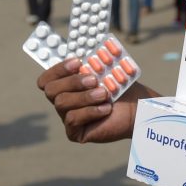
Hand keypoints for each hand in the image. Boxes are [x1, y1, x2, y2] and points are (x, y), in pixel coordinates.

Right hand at [36, 58, 156, 142]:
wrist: (138, 109)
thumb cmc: (121, 88)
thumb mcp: (106, 71)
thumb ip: (92, 62)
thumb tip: (84, 52)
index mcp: (67, 85)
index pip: (47, 78)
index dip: (58, 69)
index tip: (78, 62)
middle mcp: (64, 100)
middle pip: (51, 90)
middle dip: (72, 82)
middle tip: (94, 80)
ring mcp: (67, 117)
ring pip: (62, 103)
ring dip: (85, 97)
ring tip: (104, 94)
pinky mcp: (74, 132)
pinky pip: (72, 119)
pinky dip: (90, 111)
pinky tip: (106, 109)